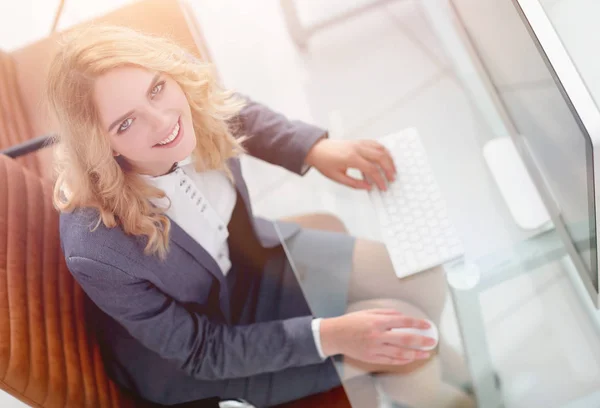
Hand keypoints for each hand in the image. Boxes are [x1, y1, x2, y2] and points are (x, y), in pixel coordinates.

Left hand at [305, 139, 395, 190]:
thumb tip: (368, 187)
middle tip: (392, 178)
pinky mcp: (358, 141)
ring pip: (380, 148)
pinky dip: (383, 150)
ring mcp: (358, 143)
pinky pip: (375, 143)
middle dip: (389, 169)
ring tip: (392, 169)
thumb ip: (354, 184)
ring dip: (389, 159)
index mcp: (351, 158)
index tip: (383, 187)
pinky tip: (386, 158)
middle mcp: (357, 148)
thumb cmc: (324, 162)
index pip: (372, 169)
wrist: (316, 149)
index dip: (380, 180)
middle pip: (380, 157)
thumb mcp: (337, 178)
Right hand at [319, 309, 434, 365]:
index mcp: (377, 322)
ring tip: (425, 354)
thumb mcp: (368, 312)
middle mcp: (377, 336)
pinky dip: (402, 360)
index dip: (417, 324)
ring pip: (400, 353)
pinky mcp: (371, 358)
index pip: (402, 322)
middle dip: (421, 341)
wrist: (335, 335)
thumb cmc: (351, 322)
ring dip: (415, 354)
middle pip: (404, 340)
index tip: (427, 325)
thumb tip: (403, 317)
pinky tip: (410, 358)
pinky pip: (390, 361)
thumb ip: (387, 313)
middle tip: (432, 341)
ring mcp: (375, 349)